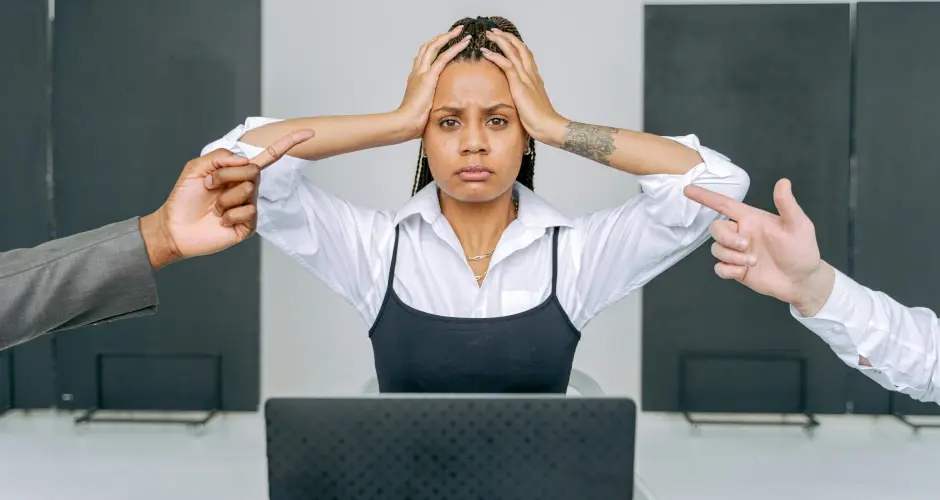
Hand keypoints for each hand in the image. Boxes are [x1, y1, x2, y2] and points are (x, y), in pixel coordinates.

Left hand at [140, 129, 314, 268]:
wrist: (175, 228)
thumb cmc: (184, 198)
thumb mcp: (196, 168)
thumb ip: (220, 157)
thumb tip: (247, 160)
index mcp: (238, 172)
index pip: (268, 156)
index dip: (288, 143)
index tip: (308, 132)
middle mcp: (248, 187)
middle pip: (253, 171)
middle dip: (226, 176)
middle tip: (209, 186)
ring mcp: (250, 206)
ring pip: (248, 191)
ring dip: (224, 198)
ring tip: (214, 207)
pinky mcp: (249, 225)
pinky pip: (248, 212)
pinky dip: (229, 215)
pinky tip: (220, 220)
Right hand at [396, 26, 471, 138]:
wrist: (404, 123)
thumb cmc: (413, 121)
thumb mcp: (423, 108)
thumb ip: (430, 103)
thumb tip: (439, 109)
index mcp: (415, 78)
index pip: (424, 56)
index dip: (434, 46)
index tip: (445, 41)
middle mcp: (417, 72)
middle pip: (427, 47)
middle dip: (441, 37)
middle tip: (455, 31)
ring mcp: (421, 73)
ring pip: (434, 47)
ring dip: (448, 37)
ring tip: (461, 32)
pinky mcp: (429, 78)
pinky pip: (443, 58)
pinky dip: (455, 48)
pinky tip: (464, 43)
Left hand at [481, 29, 566, 145]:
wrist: (549, 127)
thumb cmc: (541, 121)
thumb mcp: (532, 106)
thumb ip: (526, 99)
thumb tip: (519, 100)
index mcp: (535, 78)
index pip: (526, 55)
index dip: (516, 45)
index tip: (505, 40)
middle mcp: (532, 75)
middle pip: (520, 48)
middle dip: (507, 37)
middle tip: (494, 32)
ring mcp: (526, 79)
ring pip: (514, 52)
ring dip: (500, 41)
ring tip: (490, 35)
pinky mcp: (520, 86)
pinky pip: (507, 65)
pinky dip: (495, 56)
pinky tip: (485, 52)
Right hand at [683, 178, 834, 315]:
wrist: (802, 281)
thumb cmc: (802, 250)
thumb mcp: (799, 225)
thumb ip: (787, 205)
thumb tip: (783, 181)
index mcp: (752, 219)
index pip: (724, 204)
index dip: (705, 196)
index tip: (688, 190)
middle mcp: (741, 233)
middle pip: (716, 228)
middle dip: (727, 238)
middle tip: (746, 246)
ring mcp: (737, 252)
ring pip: (716, 249)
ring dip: (732, 256)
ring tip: (753, 262)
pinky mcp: (736, 270)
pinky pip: (719, 267)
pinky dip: (728, 270)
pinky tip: (744, 272)